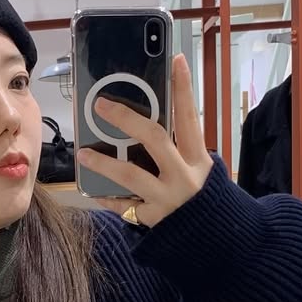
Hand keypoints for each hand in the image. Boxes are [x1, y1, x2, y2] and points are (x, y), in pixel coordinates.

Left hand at [77, 52, 214, 226]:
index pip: (189, 117)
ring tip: (83, 153)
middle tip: (101, 104)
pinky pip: (124, 207)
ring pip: (130, 175)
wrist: (218, 242)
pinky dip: (108, 198)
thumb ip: (180, 151)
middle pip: (154, 138)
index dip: (183, 88)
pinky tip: (93, 191)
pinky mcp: (153, 220)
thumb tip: (145, 125)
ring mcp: (167, 199)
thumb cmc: (205, 200)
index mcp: (198, 159)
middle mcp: (184, 176)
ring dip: (103, 162)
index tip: (176, 60)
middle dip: (126, 118)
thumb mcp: (201, 171)